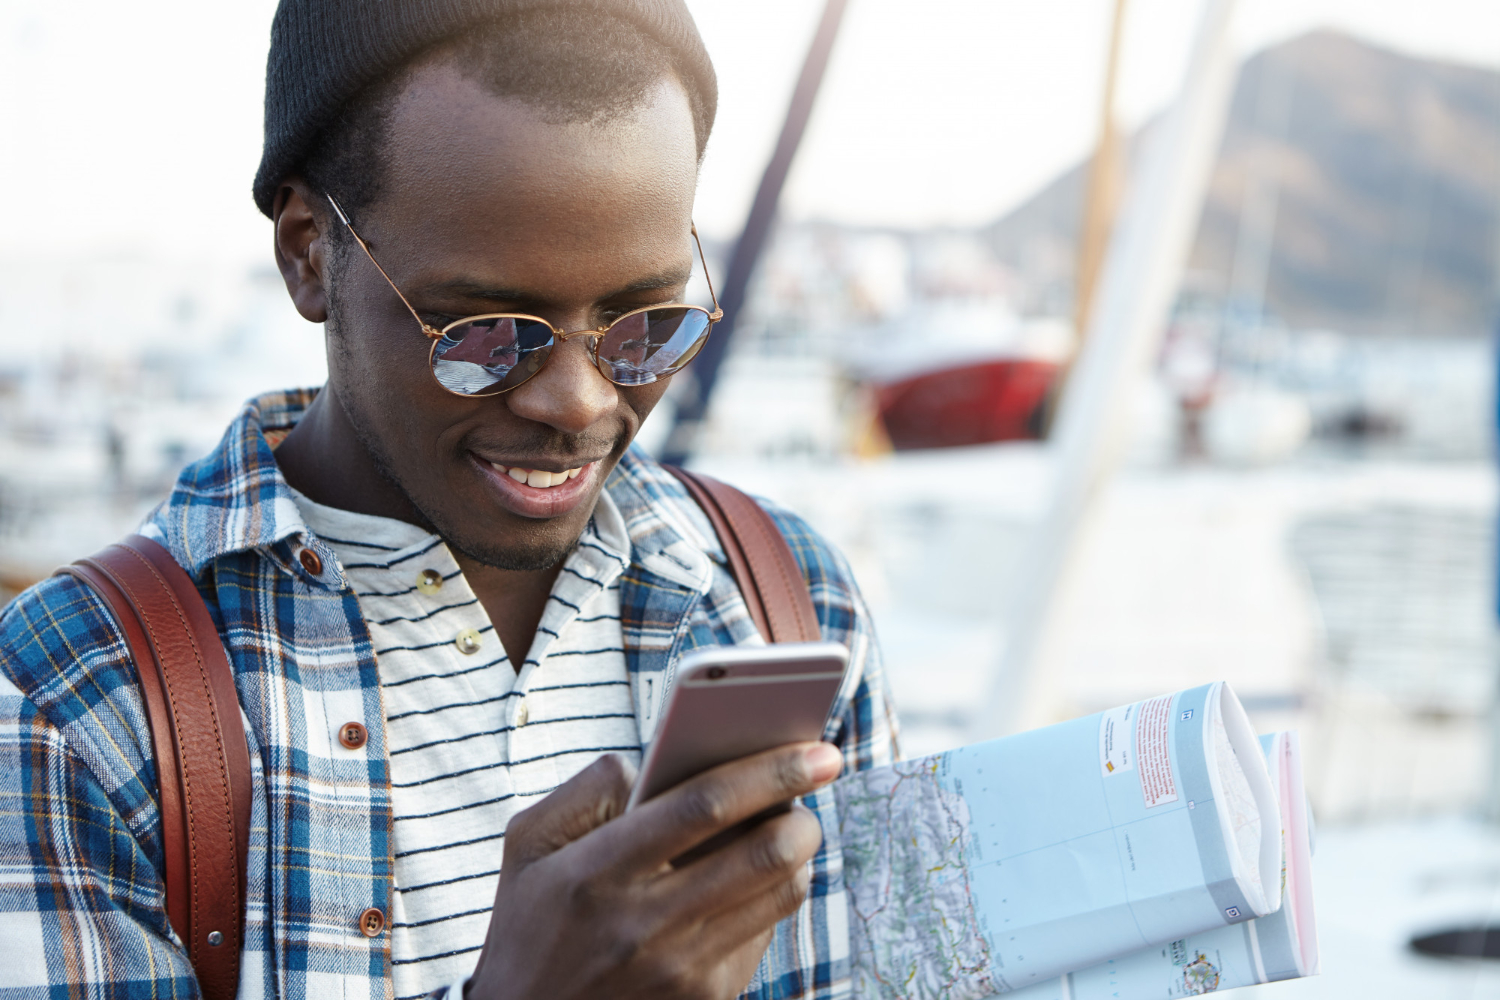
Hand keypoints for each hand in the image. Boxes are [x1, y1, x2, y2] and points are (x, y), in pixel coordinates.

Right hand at [464, 741, 843, 999]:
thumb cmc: (530, 924)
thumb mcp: (528, 846)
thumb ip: (586, 789)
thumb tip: (654, 761)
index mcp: (597, 871)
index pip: (703, 806)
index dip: (768, 771)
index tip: (815, 748)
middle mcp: (644, 925)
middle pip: (761, 855)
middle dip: (805, 809)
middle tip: (822, 773)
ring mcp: (680, 971)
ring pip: (779, 895)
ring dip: (800, 851)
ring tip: (789, 823)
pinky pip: (765, 934)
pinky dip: (773, 895)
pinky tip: (753, 879)